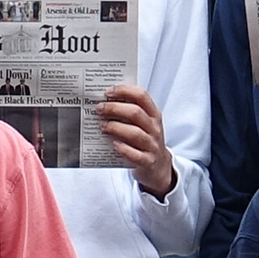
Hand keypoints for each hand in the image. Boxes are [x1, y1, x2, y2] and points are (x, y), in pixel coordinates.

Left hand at [96, 84, 176, 198]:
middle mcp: (154, 128)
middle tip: (99, 109)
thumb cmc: (145, 140)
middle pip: (135, 113)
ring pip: (135, 133)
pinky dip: (123, 149)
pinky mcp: (147, 161)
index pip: (142, 96)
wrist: (159, 166)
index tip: (108, 92)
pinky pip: (135, 155)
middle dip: (115, 108)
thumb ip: (130, 112)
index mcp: (154, 115)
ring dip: (116, 127)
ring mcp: (152, 145)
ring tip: (102, 126)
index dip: (125, 91)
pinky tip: (113, 144)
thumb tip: (105, 101)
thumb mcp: (144, 124)